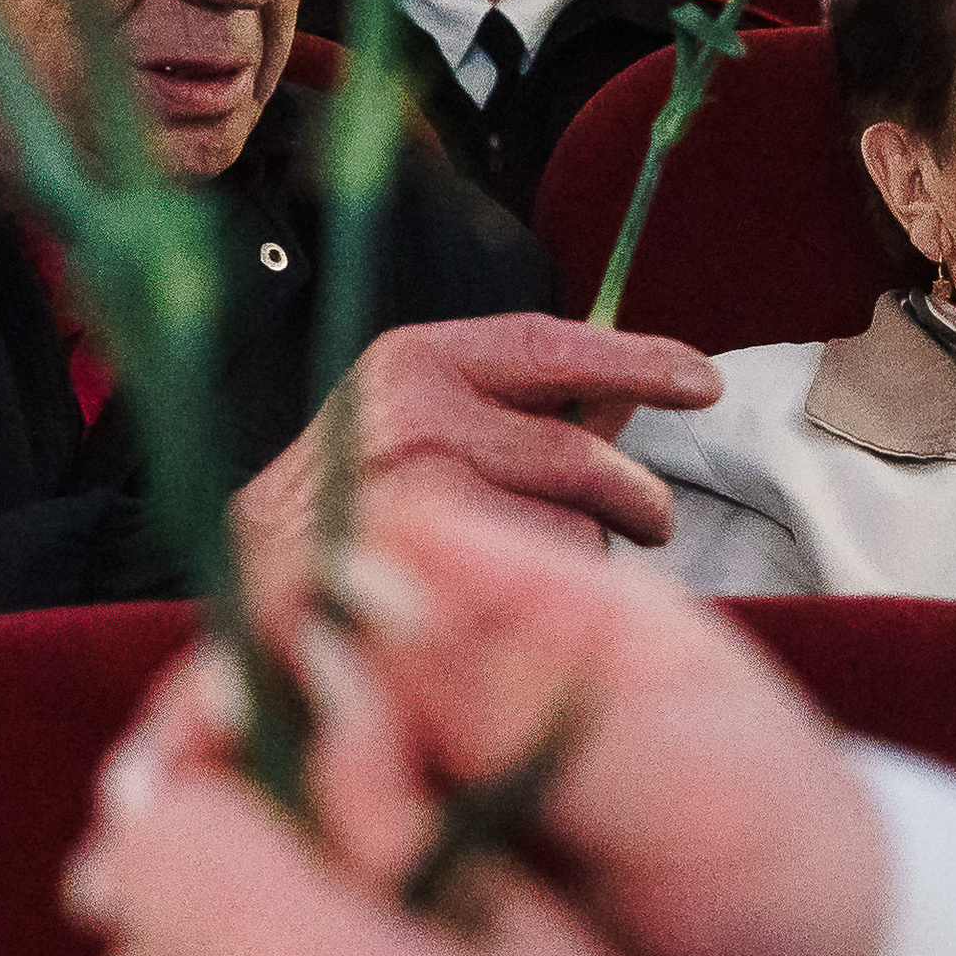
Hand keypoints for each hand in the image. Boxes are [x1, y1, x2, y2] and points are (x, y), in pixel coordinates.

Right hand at [96, 497, 891, 955]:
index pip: (328, 586)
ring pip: (261, 803)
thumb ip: (508, 671)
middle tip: (128, 857)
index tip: (216, 733)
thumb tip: (346, 580)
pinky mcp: (420, 911)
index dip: (252, 654)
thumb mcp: (665, 746)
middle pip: (269, 696)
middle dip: (191, 764)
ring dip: (184, 852)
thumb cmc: (786, 854)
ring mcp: (431, 803)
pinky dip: (219, 934)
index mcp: (510, 614)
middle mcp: (450, 697)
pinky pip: (291, 901)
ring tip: (112, 931)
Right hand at [233, 314, 723, 618]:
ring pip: (567, 533)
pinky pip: (533, 597)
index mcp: (418, 361)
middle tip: (657, 519)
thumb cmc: (356, 496)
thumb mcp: (426, 418)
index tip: (702, 378)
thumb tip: (634, 388)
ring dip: (577, 559)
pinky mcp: (425, 582)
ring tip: (534, 570)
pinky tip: (504, 605)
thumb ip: (526, 403)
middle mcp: (414, 418)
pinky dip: (542, 608)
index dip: (639, 359)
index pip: (552, 346)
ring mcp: (414, 501)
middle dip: (635, 495)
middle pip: (577, 457)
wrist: (252, 584)